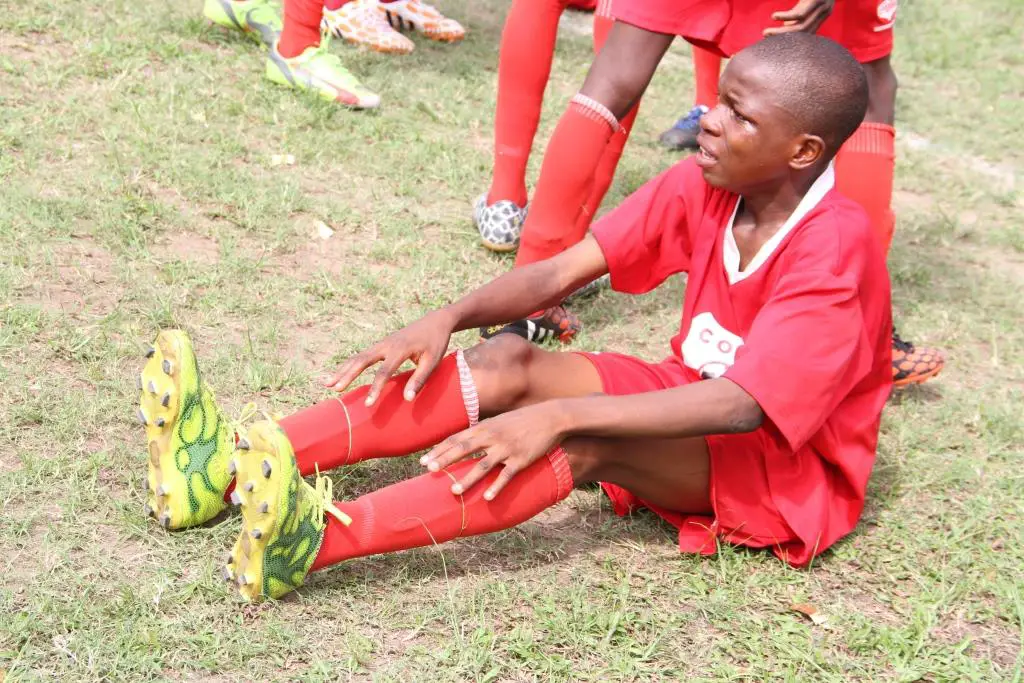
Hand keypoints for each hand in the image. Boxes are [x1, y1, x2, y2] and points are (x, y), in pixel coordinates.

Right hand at [322, 310, 455, 405]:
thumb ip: (419, 379)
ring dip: (342, 370)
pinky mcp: (381, 345)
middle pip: (362, 360)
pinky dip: (349, 365)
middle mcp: (386, 345)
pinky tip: (341, 374)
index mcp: (400, 349)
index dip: (375, 388)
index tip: (368, 403)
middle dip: (347, 375)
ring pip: (358, 357)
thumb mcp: (433, 361)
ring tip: (327, 384)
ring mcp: (382, 343)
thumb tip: (407, 400)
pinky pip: (362, 355)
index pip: (384, 372)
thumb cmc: (436, 342)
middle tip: (334, 388)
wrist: (436, 321)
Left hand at [420, 403, 565, 500]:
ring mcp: (507, 449)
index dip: (439, 449)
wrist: (550, 417)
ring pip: (482, 466)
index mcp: (485, 427)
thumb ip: (482, 431)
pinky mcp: (521, 460)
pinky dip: (496, 487)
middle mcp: (493, 437)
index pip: (456, 438)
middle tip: (429, 470)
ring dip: (467, 479)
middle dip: (445, 460)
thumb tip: (464, 441)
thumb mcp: (499, 421)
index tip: (424, 459)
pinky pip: (506, 475)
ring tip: (453, 491)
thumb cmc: (522, 420)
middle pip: (464, 449)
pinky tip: (488, 497)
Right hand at [763, 0, 833, 34]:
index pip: (808, 33)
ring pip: (801, 27)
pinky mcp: (817, 0)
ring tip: (766, 32)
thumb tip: (787, 26)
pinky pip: (800, 14)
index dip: (791, 38)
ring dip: (781, 32)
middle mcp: (825, 11)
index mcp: (823, 12)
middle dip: (782, 38)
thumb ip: (800, 10)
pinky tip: (774, 16)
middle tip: (765, 37)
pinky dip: (785, 17)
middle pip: (803, 33)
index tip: (774, 39)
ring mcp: (823, 6)